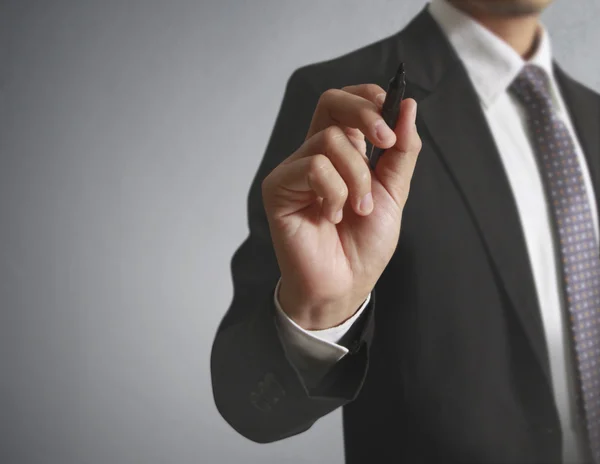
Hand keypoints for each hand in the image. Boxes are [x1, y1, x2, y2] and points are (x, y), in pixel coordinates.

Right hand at [261, 84, 421, 329]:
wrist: (345, 284)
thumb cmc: (364, 243)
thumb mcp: (393, 192)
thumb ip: (401, 151)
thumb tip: (407, 106)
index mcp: (341, 152)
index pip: (345, 102)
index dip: (368, 97)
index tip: (393, 116)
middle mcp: (315, 154)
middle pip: (331, 102)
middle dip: (365, 115)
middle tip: (385, 142)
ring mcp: (294, 170)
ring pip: (330, 141)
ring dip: (357, 177)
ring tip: (357, 209)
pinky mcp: (278, 188)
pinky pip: (313, 167)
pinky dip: (334, 193)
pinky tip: (330, 216)